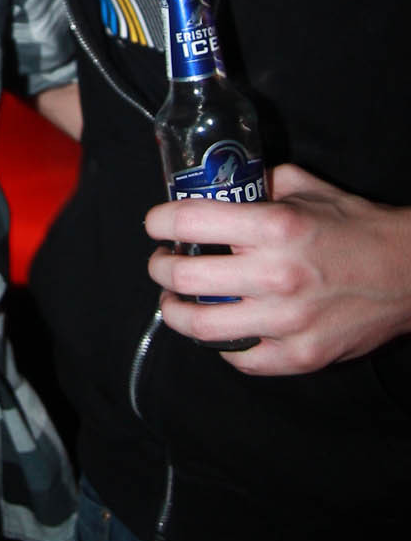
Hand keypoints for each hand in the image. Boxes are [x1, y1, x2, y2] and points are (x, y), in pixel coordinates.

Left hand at [145, 164, 410, 374]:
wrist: (409, 273)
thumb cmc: (354, 226)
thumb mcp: (305, 187)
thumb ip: (258, 182)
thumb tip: (217, 185)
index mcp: (276, 227)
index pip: (191, 222)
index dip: (160, 222)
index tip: (155, 224)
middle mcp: (278, 275)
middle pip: (185, 277)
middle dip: (160, 267)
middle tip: (161, 262)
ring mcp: (288, 322)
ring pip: (202, 326)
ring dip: (176, 311)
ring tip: (174, 300)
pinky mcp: (300, 356)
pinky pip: (240, 358)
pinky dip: (220, 345)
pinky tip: (219, 327)